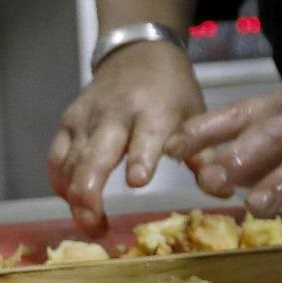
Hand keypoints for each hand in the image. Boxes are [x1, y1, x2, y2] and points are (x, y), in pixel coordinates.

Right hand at [48, 40, 205, 234]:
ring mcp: (86, 119)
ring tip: (88, 225)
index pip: (144, 137)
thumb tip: (225, 192)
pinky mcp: (68, 123)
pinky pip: (56, 158)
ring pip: (71, 163)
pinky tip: (71, 202)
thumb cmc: (172, 91)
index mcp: (153, 112)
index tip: (138, 182)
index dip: (140, 159)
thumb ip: (203, 155)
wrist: (138, 54)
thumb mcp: (195, 115)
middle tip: (97, 228)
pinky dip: (60, 182)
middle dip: (90, 194)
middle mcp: (115, 116)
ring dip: (75, 197)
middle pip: (94, 157)